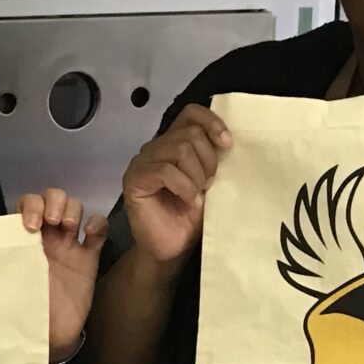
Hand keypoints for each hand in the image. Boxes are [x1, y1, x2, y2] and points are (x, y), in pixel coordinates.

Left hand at [17, 189, 106, 360]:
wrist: (50, 336)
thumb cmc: (26, 309)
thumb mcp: (8, 285)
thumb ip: (3, 265)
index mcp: (24, 238)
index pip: (27, 204)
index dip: (30, 206)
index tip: (29, 226)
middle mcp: (47, 236)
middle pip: (52, 198)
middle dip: (53, 202)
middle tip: (53, 221)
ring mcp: (69, 244)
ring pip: (75, 207)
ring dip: (72, 209)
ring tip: (69, 226)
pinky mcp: (89, 256)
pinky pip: (99, 229)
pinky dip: (98, 223)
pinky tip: (90, 234)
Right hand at [120, 104, 230, 268]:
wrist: (173, 250)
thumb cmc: (190, 218)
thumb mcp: (209, 181)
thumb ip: (213, 157)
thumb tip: (230, 138)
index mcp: (173, 143)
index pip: (191, 113)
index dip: (212, 122)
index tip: (227, 144)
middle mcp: (155, 148)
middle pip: (190, 134)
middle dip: (208, 161)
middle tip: (207, 186)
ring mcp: (142, 162)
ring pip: (180, 149)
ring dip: (196, 176)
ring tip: (196, 195)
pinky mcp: (134, 180)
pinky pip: (165, 170)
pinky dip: (183, 186)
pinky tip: (187, 200)